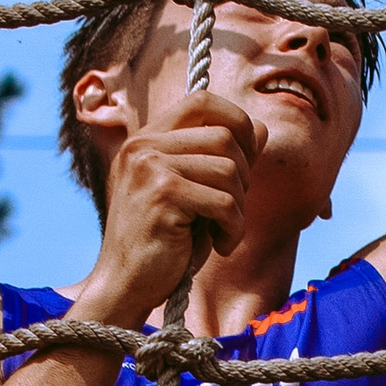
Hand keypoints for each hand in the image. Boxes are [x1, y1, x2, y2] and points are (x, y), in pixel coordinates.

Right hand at [81, 92, 256, 318]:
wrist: (124, 285)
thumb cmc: (161, 243)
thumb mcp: (193, 193)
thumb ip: (220, 160)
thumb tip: (262, 128)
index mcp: (146, 138)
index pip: (203, 100)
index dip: (237, 121)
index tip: (246, 159)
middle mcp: (144, 145)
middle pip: (224, 136)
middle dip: (243, 175)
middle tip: (231, 210)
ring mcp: (150, 168)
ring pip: (229, 170)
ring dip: (239, 208)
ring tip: (222, 232)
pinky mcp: (163, 196)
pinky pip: (225, 203)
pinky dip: (234, 229)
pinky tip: (220, 246)